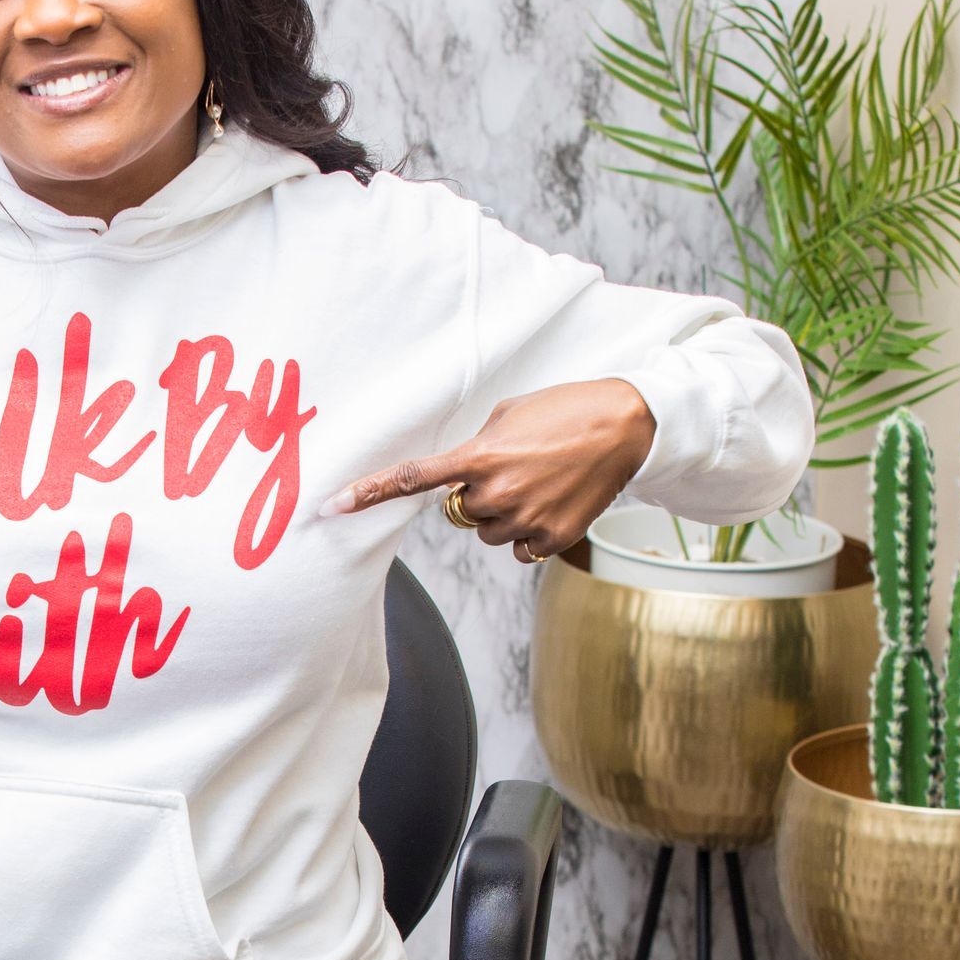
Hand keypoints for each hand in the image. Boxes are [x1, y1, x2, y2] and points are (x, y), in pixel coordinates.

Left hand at [320, 378, 655, 562]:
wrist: (627, 425)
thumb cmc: (565, 410)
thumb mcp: (509, 415)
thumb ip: (474, 447)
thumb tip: (457, 475)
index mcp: (479, 457)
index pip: (412, 480)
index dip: (369, 492)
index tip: (331, 507)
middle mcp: (495, 493)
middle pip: (459, 512)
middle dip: (476, 495)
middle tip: (516, 467)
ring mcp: (524, 521)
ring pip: (487, 532)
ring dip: (504, 513)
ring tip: (541, 481)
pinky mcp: (550, 540)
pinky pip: (518, 549)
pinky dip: (529, 532)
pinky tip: (553, 503)